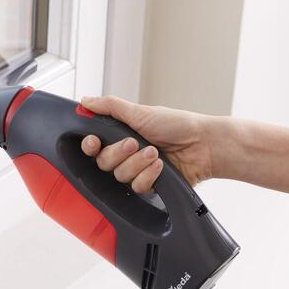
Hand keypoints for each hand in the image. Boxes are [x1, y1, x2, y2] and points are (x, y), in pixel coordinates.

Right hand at [79, 95, 214, 191]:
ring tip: (155, 153)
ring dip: (137, 163)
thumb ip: (109, 106)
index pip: (93, 146)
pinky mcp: (148, 185)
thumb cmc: (176, 125)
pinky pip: (136, 187)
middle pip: (103, 162)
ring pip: (120, 175)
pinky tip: (161, 167)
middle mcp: (125, 154)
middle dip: (119, 153)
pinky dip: (148, 175)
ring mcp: (136, 170)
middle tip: (134, 143)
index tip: (94, 142)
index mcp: (120, 135)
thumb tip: (85, 101)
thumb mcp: (140, 111)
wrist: (203, 145)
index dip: (90, 146)